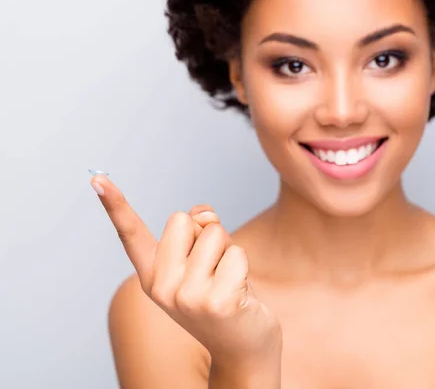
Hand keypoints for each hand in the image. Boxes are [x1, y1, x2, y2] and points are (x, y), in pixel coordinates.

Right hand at [91, 175, 281, 366]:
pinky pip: (237, 253)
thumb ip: (198, 231)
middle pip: (185, 219)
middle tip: (214, 269)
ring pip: (214, 232)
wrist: (242, 349)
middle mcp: (163, 287)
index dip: (114, 205)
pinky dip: (244, 267)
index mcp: (153, 277)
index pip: (131, 235)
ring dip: (229, 251)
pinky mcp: (217, 302)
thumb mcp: (204, 263)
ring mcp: (187, 297)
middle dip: (207, 235)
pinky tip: (240, 295)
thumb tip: (203, 212)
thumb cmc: (223, 298)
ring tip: (227, 282)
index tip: (96, 178)